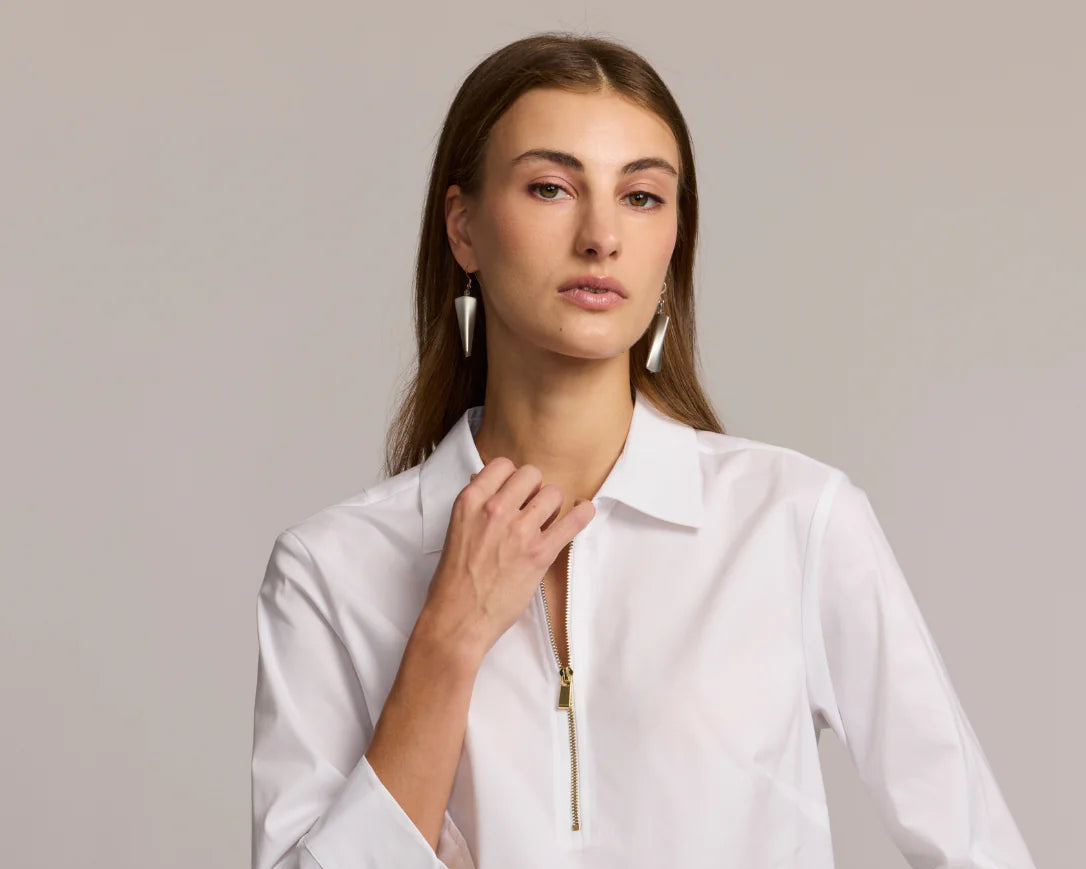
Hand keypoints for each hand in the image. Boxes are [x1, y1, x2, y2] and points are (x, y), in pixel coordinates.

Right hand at [420, 457, 595, 661]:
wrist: (458, 619)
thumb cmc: (454, 580)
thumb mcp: (457, 531)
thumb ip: (476, 507)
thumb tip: (492, 487)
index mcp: (470, 502)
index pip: (503, 465)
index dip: (512, 478)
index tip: (515, 491)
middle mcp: (495, 510)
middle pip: (531, 474)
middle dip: (534, 488)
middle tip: (531, 507)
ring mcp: (519, 531)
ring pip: (552, 493)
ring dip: (552, 505)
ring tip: (547, 520)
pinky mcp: (540, 554)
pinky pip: (573, 521)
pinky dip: (583, 513)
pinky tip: (583, 511)